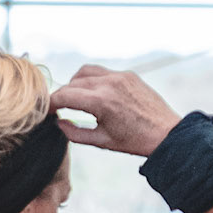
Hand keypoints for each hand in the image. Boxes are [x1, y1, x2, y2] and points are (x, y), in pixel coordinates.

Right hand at [49, 67, 180, 156]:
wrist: (166, 133)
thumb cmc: (134, 141)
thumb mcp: (101, 141)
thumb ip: (74, 133)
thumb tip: (58, 123)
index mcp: (100, 102)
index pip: (64, 96)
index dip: (50, 103)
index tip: (46, 111)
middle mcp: (108, 83)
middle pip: (72, 83)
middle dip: (62, 95)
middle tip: (58, 108)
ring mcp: (119, 76)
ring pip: (85, 72)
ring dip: (75, 83)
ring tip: (76, 98)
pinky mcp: (128, 74)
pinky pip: (102, 72)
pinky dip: (93, 80)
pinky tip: (95, 94)